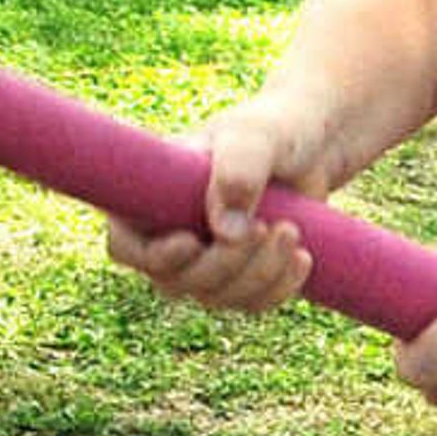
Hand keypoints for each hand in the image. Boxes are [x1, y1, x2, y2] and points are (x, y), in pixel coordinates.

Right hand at [103, 92, 334, 314]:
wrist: (311, 145)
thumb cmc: (272, 130)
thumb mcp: (255, 138)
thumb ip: (238, 172)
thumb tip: (227, 233)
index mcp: (153, 196)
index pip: (125, 246)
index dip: (152, 257)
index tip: (193, 241)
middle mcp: (170, 234)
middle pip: (174, 282)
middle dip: (224, 263)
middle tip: (264, 226)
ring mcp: (205, 261)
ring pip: (216, 298)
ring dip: (258, 274)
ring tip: (292, 230)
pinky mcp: (241, 277)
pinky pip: (251, 304)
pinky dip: (279, 287)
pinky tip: (303, 257)